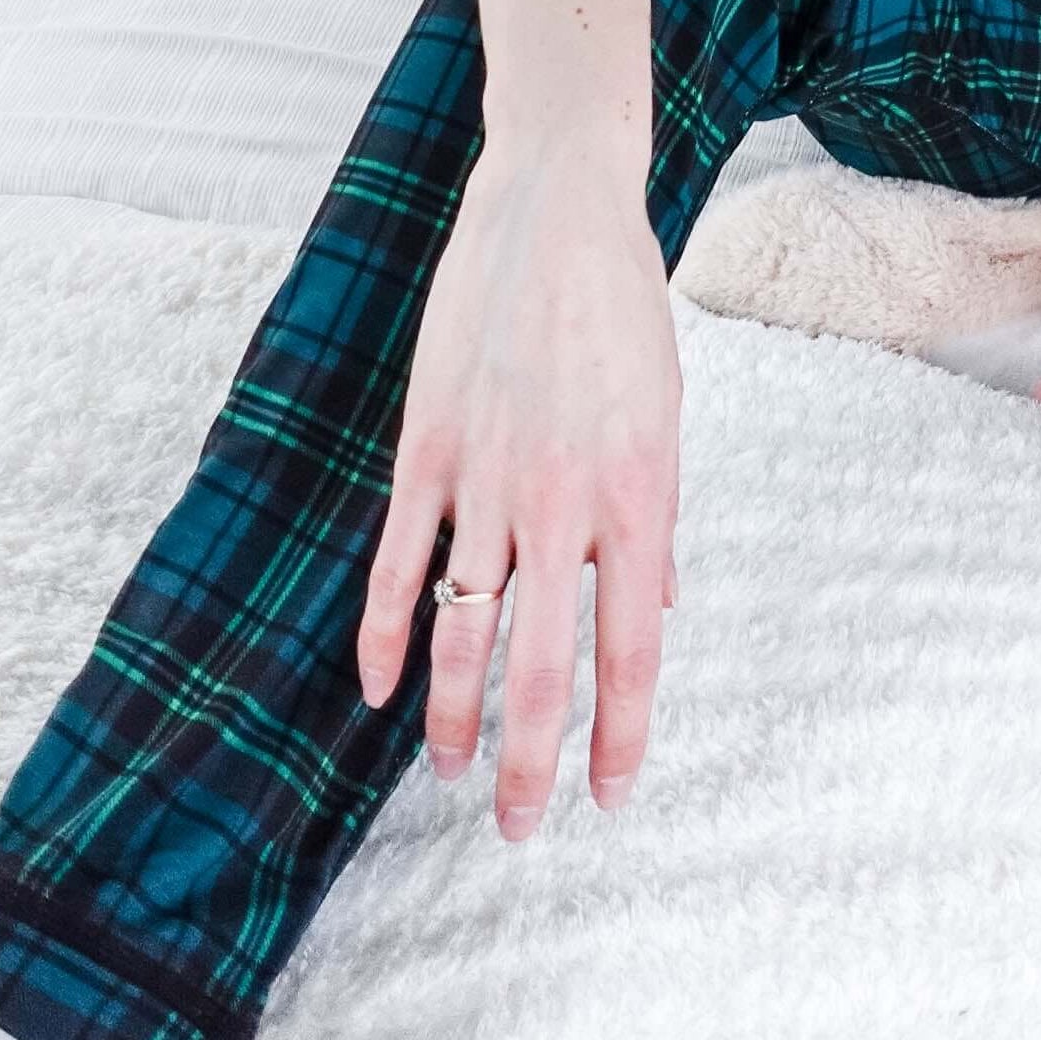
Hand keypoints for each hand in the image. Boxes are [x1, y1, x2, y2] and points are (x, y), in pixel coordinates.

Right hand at [355, 140, 682, 842]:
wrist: (560, 211)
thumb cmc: (624, 315)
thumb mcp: (664, 417)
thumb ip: (655, 520)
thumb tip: (664, 608)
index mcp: (639, 494)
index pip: (633, 646)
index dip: (621, 732)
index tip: (610, 797)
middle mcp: (563, 499)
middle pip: (544, 664)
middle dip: (533, 760)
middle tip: (522, 828)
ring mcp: (488, 474)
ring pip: (462, 626)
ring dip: (454, 714)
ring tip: (454, 772)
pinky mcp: (429, 445)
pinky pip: (397, 560)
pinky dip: (382, 632)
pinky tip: (376, 689)